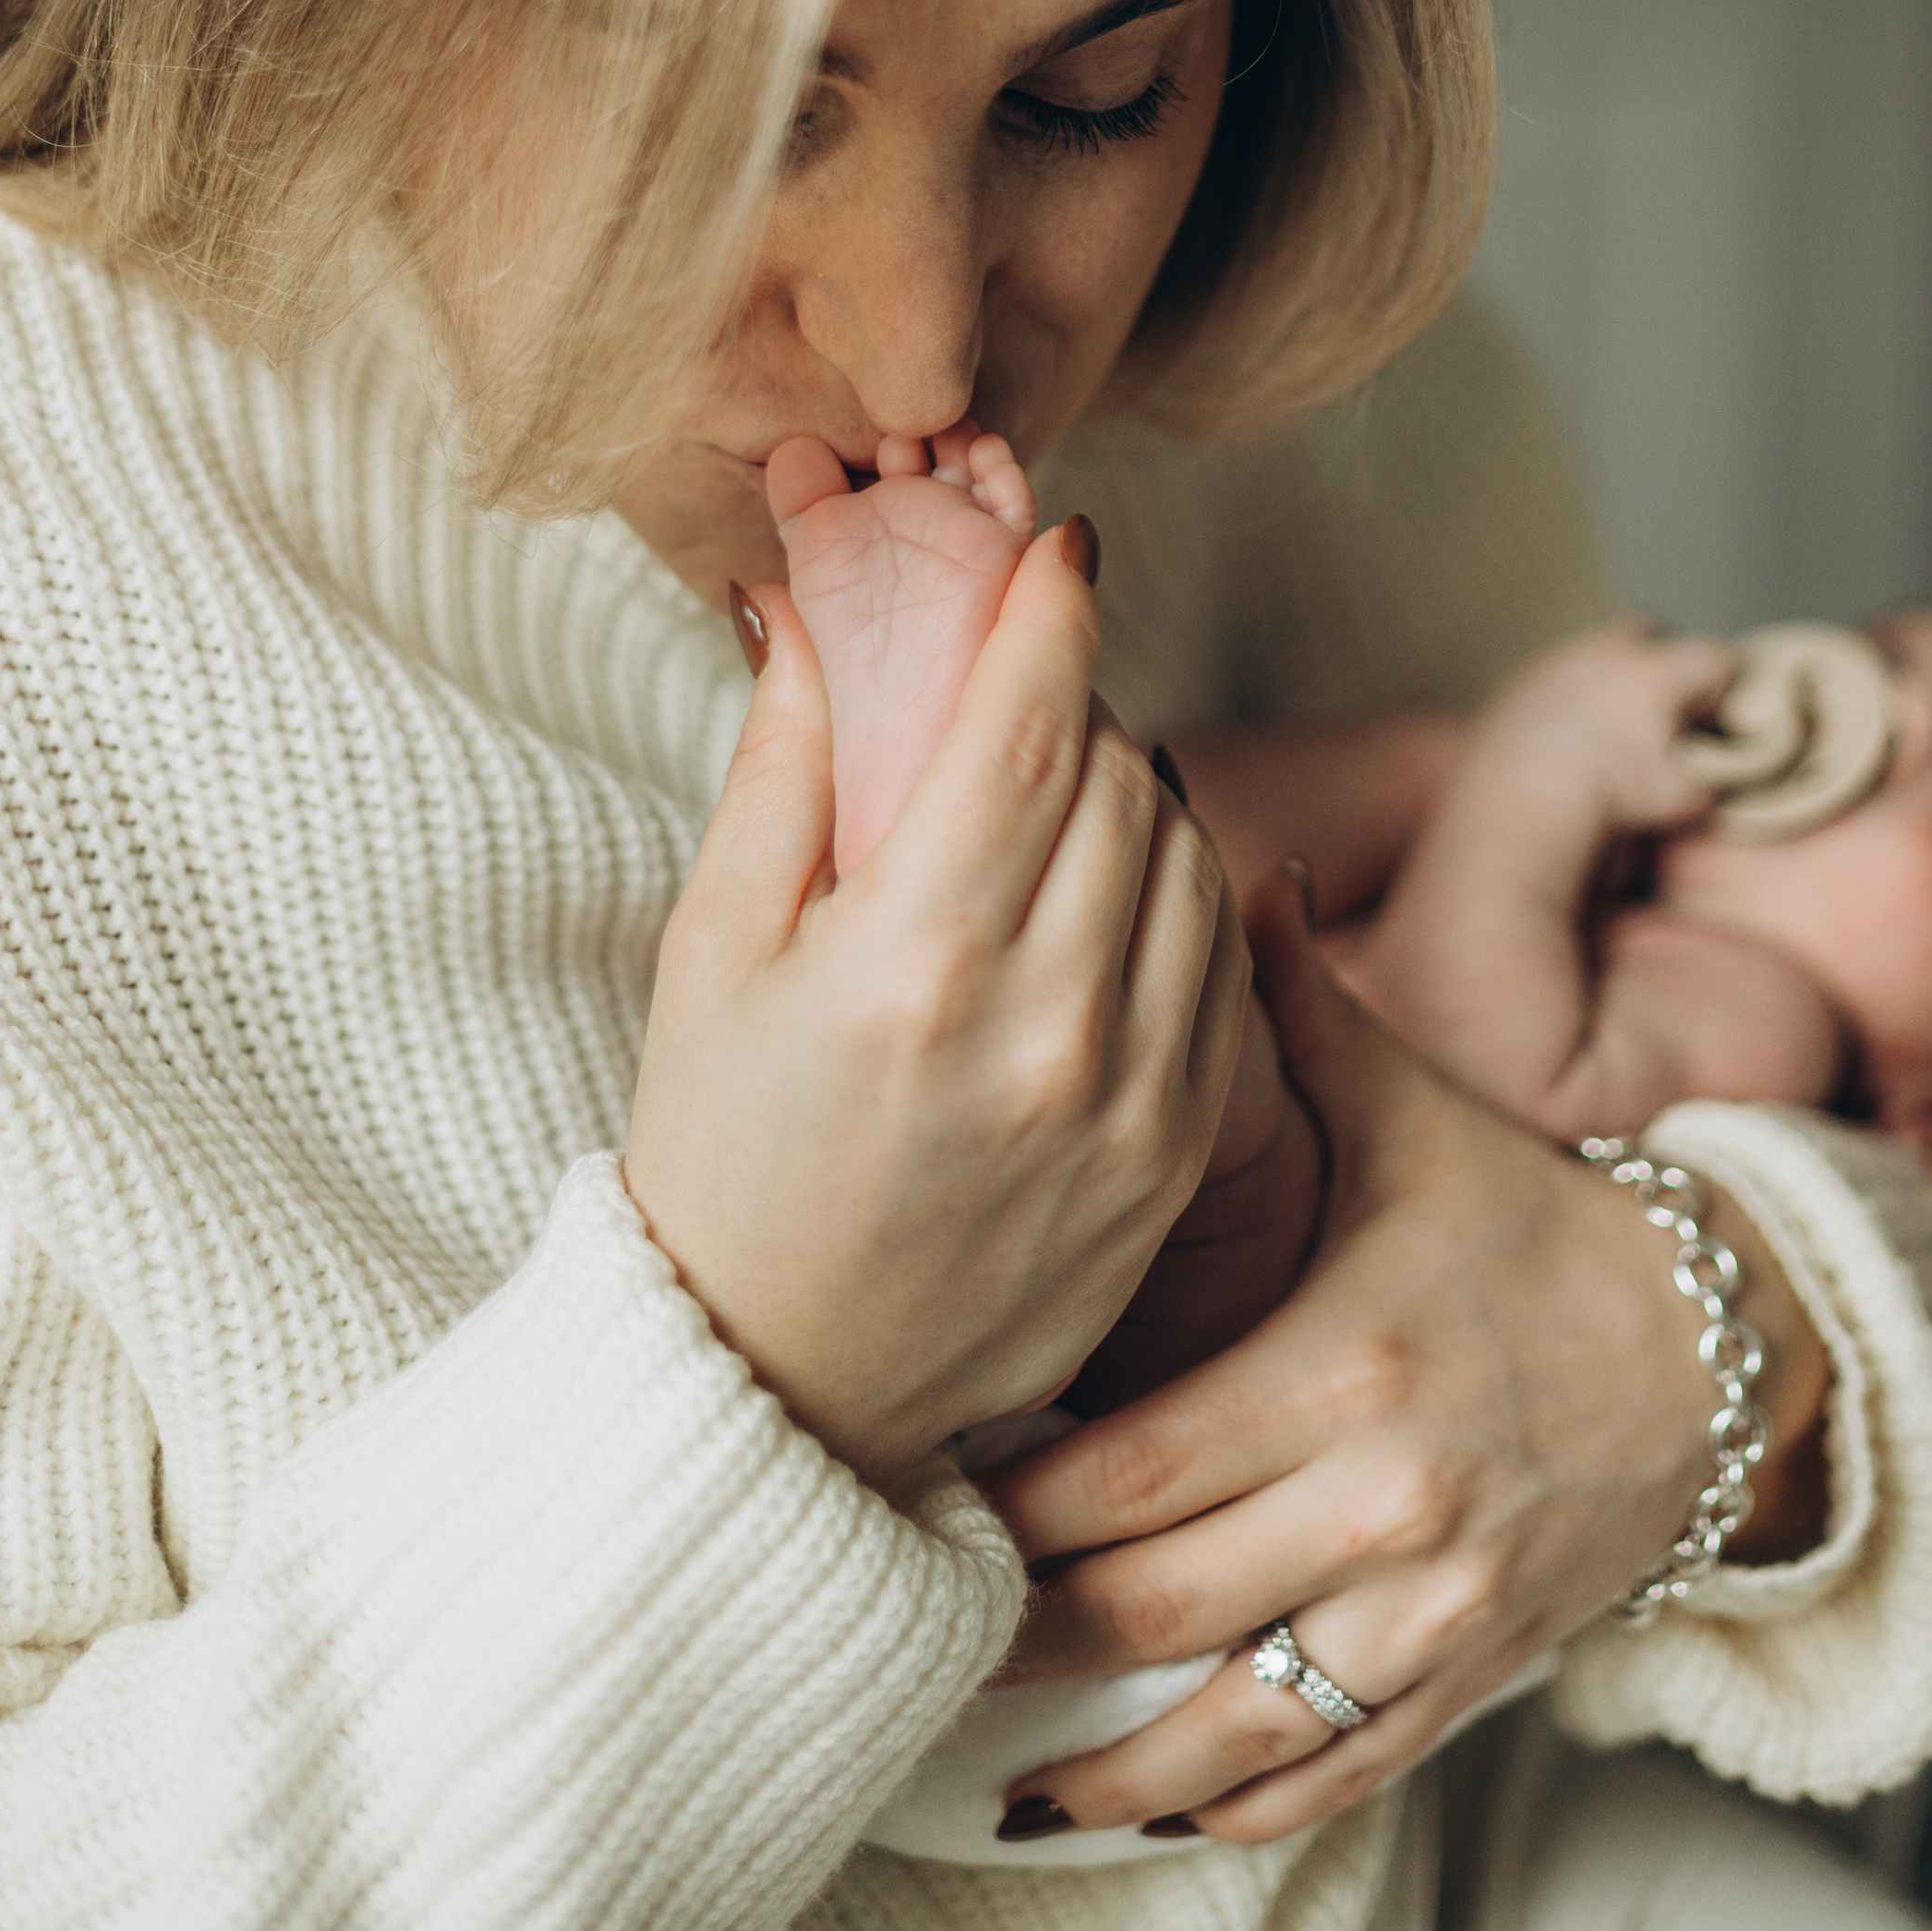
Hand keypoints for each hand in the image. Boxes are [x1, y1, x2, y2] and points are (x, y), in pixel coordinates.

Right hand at [622, 526, 1249, 1491]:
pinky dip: (1175, 896)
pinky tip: (1107, 894)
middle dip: (1071, 700)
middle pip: (1113, 773)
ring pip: (1185, 855)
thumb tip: (819, 596)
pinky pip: (1217, 963)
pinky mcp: (1176, 1159)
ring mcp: (1128, 1101)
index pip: (1028, 724)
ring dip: (1132, 792)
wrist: (779, 1387)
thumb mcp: (714, 949)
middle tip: (1017, 692)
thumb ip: (784, 760)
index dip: (1052, 608)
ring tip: (1055, 799)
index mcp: (912, 961)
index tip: (1058, 542)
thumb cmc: (722, 1154)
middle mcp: (1042, 1027)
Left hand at [982, 883, 1826, 1844]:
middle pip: (1150, 1605)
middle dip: (1018, 1627)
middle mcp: (1387, 1503)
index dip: (1008, 1497)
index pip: (1129, 1464)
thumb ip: (1295, 1008)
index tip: (920, 1484)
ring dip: (1100, 1766)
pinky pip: (1325, 1778)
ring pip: (1228, 1726)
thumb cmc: (1528, 1222)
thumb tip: (1216, 864)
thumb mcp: (1410, 1114)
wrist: (1715, 1352)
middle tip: (905, 1611)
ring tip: (990, 1767)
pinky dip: (1221, 1807)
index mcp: (1347, 1362)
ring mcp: (1432, 1614)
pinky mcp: (1469, 1682)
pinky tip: (1132, 1809)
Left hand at [1455, 617, 1737, 838]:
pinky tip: (1571, 723)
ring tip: (1613, 716)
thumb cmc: (1608, 795)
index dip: (1721, 685)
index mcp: (1660, 671)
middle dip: (1665, 656)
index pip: (1713, 656)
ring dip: (1612, 671)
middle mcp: (1611, 650)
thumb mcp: (1679, 799)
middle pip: (1651, 629)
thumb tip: (1709, 783)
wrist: (1524, 794)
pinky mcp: (1525, 674)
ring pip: (1598, 646)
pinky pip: (1558, 668)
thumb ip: (1708, 785)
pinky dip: (1571, 688)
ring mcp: (1563, 655)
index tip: (1710, 714)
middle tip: (1665, 699)